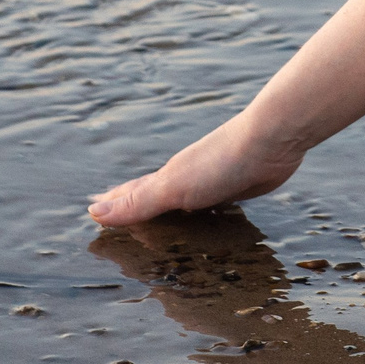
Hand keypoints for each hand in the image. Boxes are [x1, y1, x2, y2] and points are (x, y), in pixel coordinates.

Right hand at [86, 115, 303, 226]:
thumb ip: (137, 202)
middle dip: (137, 206)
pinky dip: (203, 216)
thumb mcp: (172, 187)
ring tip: (159, 222)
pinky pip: (213, 208)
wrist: (272, 140)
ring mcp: (213, 183)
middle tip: (117, 216)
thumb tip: (92, 212)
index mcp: (168, 179)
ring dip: (170, 214)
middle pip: (156, 196)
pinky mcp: (239, 190)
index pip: (133, 194)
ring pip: (184, 204)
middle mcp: (187, 180)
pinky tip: (207, 218)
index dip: (114, 204)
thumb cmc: (220, 162)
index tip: (93, 211)